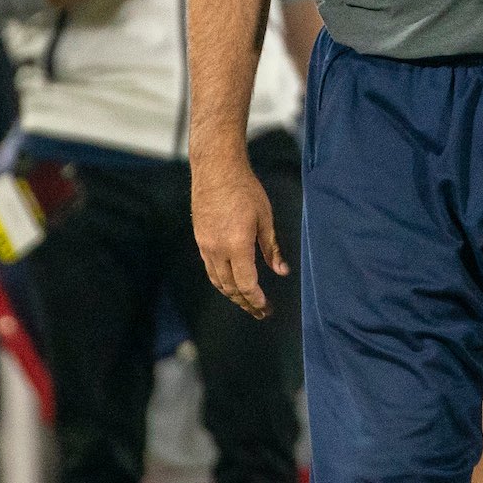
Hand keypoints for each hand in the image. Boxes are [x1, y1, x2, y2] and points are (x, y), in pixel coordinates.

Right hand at [192, 160, 285, 318]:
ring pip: (217, 280)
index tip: (266, 308)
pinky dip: (221, 281)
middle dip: (246, 302)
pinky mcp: (200, 239)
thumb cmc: (246, 190)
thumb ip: (272, 248)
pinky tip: (231, 283)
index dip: (257, 299)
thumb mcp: (266, 218)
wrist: (216, 170)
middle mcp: (217, 250)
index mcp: (237, 245)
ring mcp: (205, 245)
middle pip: (230, 287)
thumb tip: (282, 271)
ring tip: (247, 303)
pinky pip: (210, 268)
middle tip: (260, 312)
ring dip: (232, 295)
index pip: (247, 283)